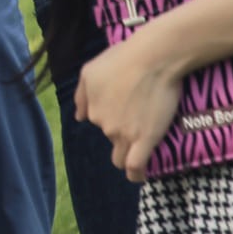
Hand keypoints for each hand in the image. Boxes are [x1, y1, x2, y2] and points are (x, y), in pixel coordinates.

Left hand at [74, 33, 184, 183]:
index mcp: (92, 108)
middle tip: (139, 118)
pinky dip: (136, 174)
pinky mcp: (145, 139)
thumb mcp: (90, 70)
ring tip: (138, 149)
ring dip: (127, 155)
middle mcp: (104, 124)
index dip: (111, 117)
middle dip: (121, 132)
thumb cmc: (123, 58)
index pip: (97, 122)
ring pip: (121, 156)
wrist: (153, 58)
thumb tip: (79, 117)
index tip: (125, 110)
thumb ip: (81, 95)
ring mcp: (123, 133)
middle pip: (111, 138)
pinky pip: (135, 166)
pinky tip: (139, 175)